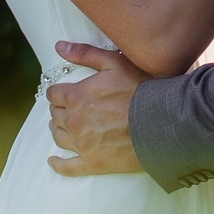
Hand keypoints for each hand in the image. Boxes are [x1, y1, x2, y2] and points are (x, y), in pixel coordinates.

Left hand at [44, 41, 147, 175]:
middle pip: (55, 115)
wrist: (161, 122)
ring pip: (58, 137)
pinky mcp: (92, 162)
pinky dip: (58, 165)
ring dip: (58, 130)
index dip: (57, 93)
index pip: (53, 95)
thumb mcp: (114, 63)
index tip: (64, 94)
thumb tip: (59, 47)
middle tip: (68, 109)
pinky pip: (68, 167)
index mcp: (75, 97)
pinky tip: (53, 161)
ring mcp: (82, 144)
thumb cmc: (140, 90)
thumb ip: (84, 54)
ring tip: (64, 128)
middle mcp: (73, 121)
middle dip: (59, 110)